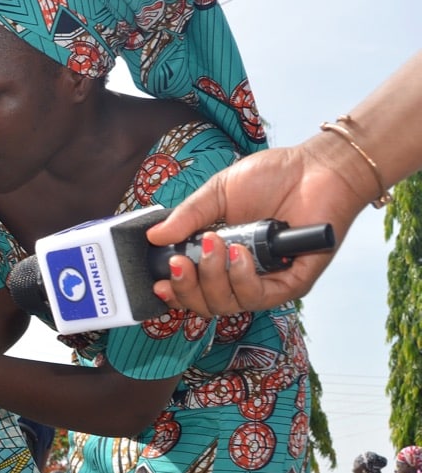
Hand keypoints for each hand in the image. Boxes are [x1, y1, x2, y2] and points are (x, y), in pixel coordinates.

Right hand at [146, 138, 365, 315]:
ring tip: (215, 245)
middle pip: (207, 305)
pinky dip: (243, 279)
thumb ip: (187, 217)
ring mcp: (268, 281)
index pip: (193, 290)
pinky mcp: (293, 282)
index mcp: (222, 259)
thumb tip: (155, 237)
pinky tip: (239, 254)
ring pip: (230, 304)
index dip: (175, 292)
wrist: (317, 167)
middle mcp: (243, 276)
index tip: (159, 281)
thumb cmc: (274, 176)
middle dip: (188, 287)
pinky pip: (260, 297)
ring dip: (214, 278)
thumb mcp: (217, 193)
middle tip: (181, 259)